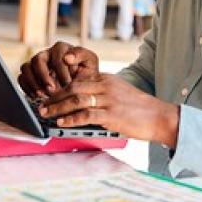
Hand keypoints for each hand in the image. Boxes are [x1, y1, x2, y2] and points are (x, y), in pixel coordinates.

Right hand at [18, 42, 98, 98]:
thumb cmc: (86, 74)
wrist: (81, 87)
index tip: (68, 84)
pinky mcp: (29, 75)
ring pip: (26, 68)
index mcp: (61, 48)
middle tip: (52, 90)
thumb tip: (67, 57)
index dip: (61, 71)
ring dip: (34, 83)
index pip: (56, 55)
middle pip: (37, 60)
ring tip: (43, 95)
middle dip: (44, 76)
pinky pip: (21, 78)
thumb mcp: (90, 63)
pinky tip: (36, 97)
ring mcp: (36, 64)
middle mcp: (46, 54)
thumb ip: (82, 55)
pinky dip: (27, 88)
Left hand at [39, 74, 179, 147]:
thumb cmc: (139, 108)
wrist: (160, 117)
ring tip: (46, 114)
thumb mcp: (119, 93)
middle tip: (42, 105)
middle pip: (73, 87)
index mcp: (106, 79)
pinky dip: (71, 118)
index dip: (60, 88)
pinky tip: (62, 122)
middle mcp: (106, 86)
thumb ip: (101, 93)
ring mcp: (109, 99)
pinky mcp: (112, 114)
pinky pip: (86, 114)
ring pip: (77, 99)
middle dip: (54, 97)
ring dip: (58, 107)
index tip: (48, 96)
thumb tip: (80, 103)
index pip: (77, 80)